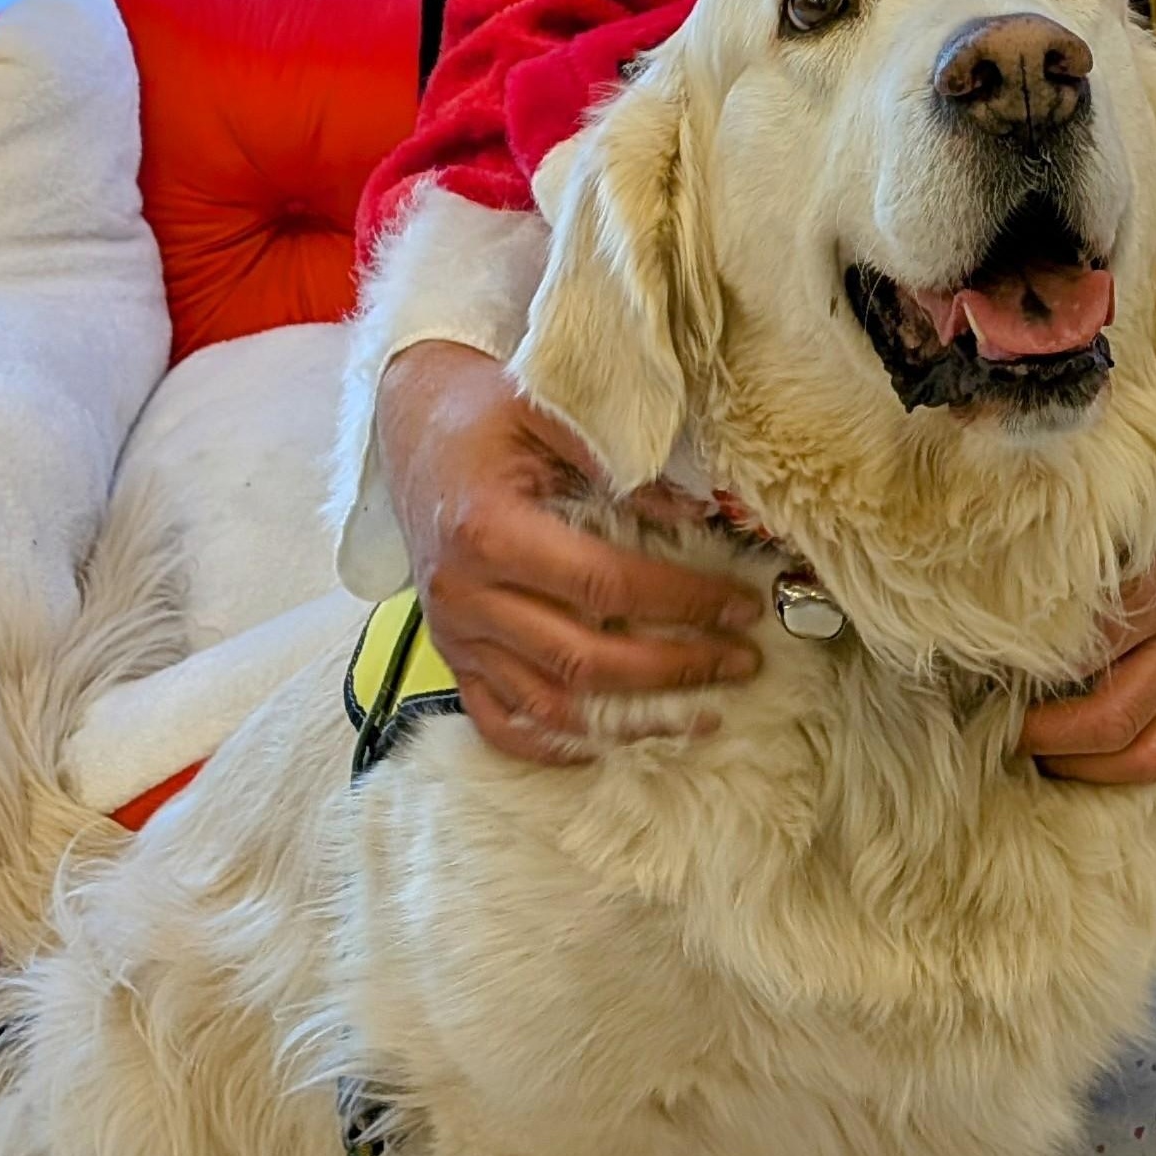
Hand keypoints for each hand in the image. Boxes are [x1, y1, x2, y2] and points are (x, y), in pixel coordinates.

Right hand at [377, 340, 764, 764]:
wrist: (413, 428)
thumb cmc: (488, 416)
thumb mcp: (551, 410)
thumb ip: (618, 462)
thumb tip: (695, 516)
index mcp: (490, 530)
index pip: (604, 584)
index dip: (681, 601)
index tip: (741, 605)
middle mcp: (466, 595)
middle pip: (583, 658)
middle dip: (674, 668)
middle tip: (742, 661)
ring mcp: (455, 635)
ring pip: (549, 706)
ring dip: (631, 720)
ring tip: (702, 712)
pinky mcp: (451, 657)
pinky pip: (501, 724)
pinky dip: (558, 745)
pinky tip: (614, 741)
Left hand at [1019, 385, 1155, 786]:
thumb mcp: (1124, 481)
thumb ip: (1069, 516)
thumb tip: (990, 547)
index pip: (1085, 647)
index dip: (1027, 669)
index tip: (981, 670)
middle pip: (1113, 714)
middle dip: (1049, 735)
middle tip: (1002, 729)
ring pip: (1151, 750)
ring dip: (1089, 768)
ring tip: (1041, 757)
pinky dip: (1129, 764)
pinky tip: (1086, 758)